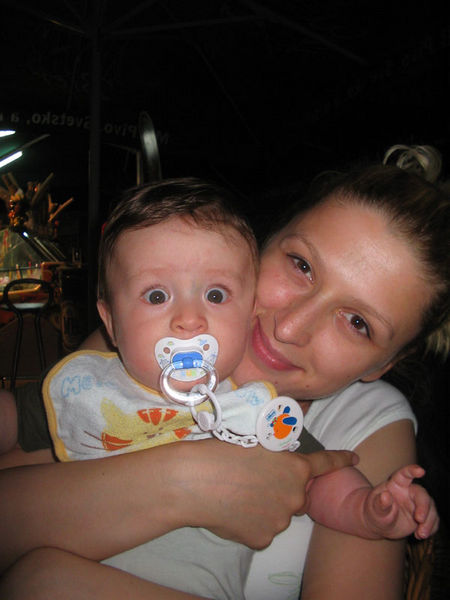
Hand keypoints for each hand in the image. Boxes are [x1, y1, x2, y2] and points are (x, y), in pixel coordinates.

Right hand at [171, 440, 356, 548]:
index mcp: (295, 467)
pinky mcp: (262, 540)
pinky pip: (262, 531)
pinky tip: (232, 511)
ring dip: (265, 507)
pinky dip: (251, 524)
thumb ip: (276, 454)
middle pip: (296, 494)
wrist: (193, 481)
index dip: (340, 460)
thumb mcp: (255, 441)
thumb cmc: (220, 452)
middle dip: (283, 489)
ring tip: (237, 495)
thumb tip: (279, 464)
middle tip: (254, 481)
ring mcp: (280, 521)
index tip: (354, 458)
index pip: (325, 463)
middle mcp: (295, 496)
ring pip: (278, 514)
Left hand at [365, 464, 438, 539]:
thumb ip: (380, 503)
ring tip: (420, 535)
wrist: (380, 524)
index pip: (405, 474)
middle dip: (424, 507)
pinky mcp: (424, 515)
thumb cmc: (375, 512)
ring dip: (429, 522)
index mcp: (396, 484)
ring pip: (431, 508)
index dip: (412, 470)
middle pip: (422, 495)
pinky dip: (431, 528)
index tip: (420, 471)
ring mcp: (418, 503)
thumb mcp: (374, 509)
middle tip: (419, 520)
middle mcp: (410, 491)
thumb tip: (385, 496)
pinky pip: (433, 520)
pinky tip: (420, 535)